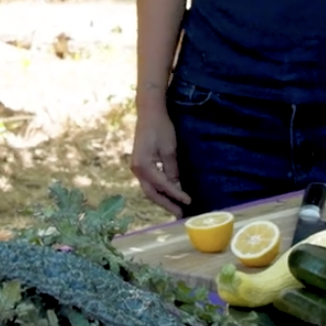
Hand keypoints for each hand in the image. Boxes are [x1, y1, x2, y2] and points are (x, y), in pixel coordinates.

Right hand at [131, 100, 190, 216]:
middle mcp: (136, 169)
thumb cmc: (160, 127)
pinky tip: (169, 193)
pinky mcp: (140, 163)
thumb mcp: (170, 149)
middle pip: (151, 193)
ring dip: (162, 198)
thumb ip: (172, 170)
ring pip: (149, 189)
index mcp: (143, 165)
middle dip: (166, 204)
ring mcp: (136, 167)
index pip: (163, 185)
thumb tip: (177, 187)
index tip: (189, 202)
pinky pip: (149, 181)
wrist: (149, 112)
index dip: (176, 195)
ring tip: (176, 207)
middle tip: (180, 214)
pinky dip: (159, 189)